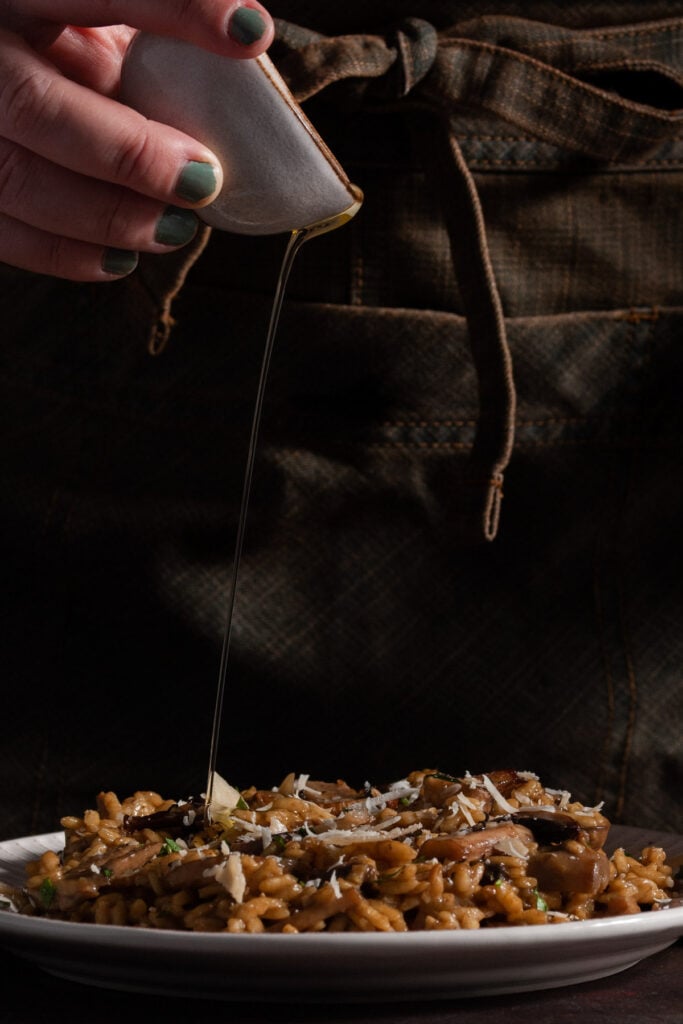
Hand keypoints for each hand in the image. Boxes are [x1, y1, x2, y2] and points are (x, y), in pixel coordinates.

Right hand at [0, 1, 273, 279]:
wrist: (3, 85)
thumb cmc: (59, 54)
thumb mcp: (100, 29)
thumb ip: (150, 44)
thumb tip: (245, 63)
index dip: (176, 8)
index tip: (249, 33)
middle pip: (36, 107)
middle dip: (130, 154)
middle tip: (204, 179)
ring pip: (17, 180)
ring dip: (108, 217)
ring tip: (176, 227)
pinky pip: (5, 233)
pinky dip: (69, 255)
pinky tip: (122, 257)